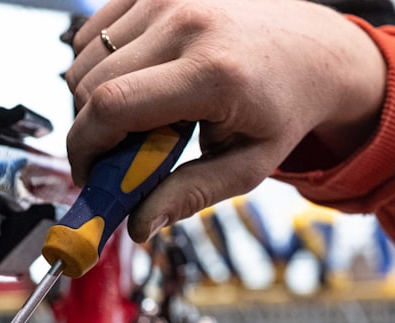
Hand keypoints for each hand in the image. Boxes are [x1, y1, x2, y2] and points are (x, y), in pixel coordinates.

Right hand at [64, 0, 386, 241]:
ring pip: (84, 58)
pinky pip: (93, 32)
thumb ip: (190, 196)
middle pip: (89, 84)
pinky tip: (135, 83)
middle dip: (90, 130)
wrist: (310, 52)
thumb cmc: (282, 108)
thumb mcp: (247, 166)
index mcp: (212, 72)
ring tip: (137, 118)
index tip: (89, 175)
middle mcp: (187, 23)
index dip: (84, 147)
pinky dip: (99, 64)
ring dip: (93, 98)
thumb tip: (138, 227)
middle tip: (118, 155)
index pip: (111, 105)